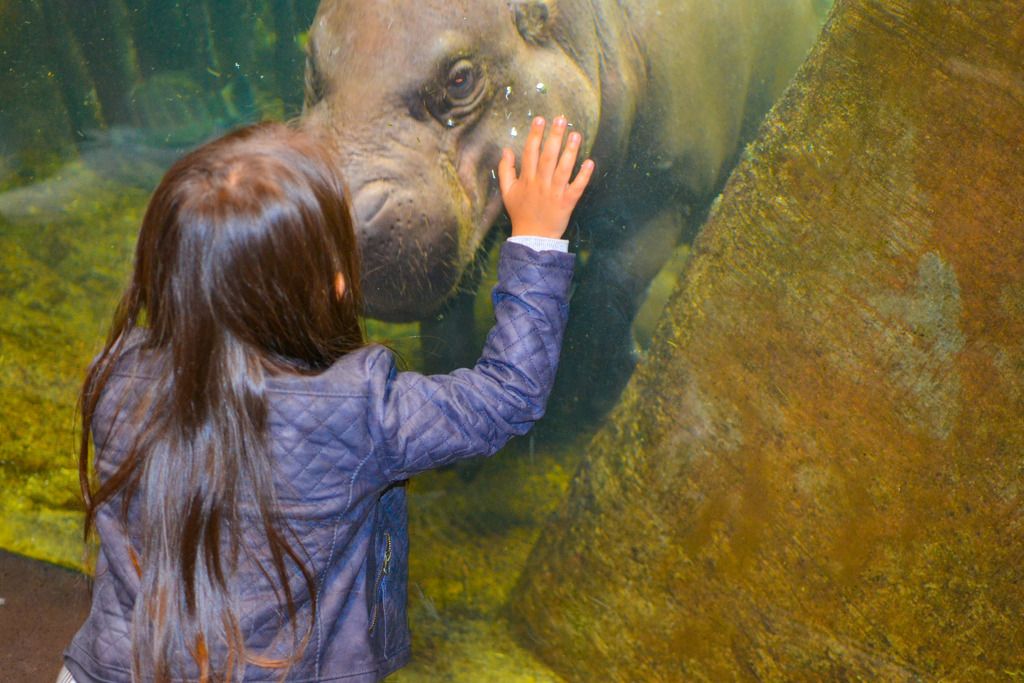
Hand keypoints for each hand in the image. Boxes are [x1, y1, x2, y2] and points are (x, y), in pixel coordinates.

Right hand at [498, 116, 593, 239]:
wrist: (533, 237)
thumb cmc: (520, 212)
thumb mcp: (507, 192)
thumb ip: (505, 170)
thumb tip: (506, 150)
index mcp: (527, 179)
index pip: (530, 152)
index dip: (535, 135)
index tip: (540, 119)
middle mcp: (541, 183)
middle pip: (548, 156)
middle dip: (554, 136)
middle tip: (561, 119)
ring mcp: (555, 192)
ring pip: (563, 169)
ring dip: (570, 151)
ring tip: (576, 135)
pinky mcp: (567, 202)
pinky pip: (577, 187)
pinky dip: (584, 175)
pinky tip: (590, 162)